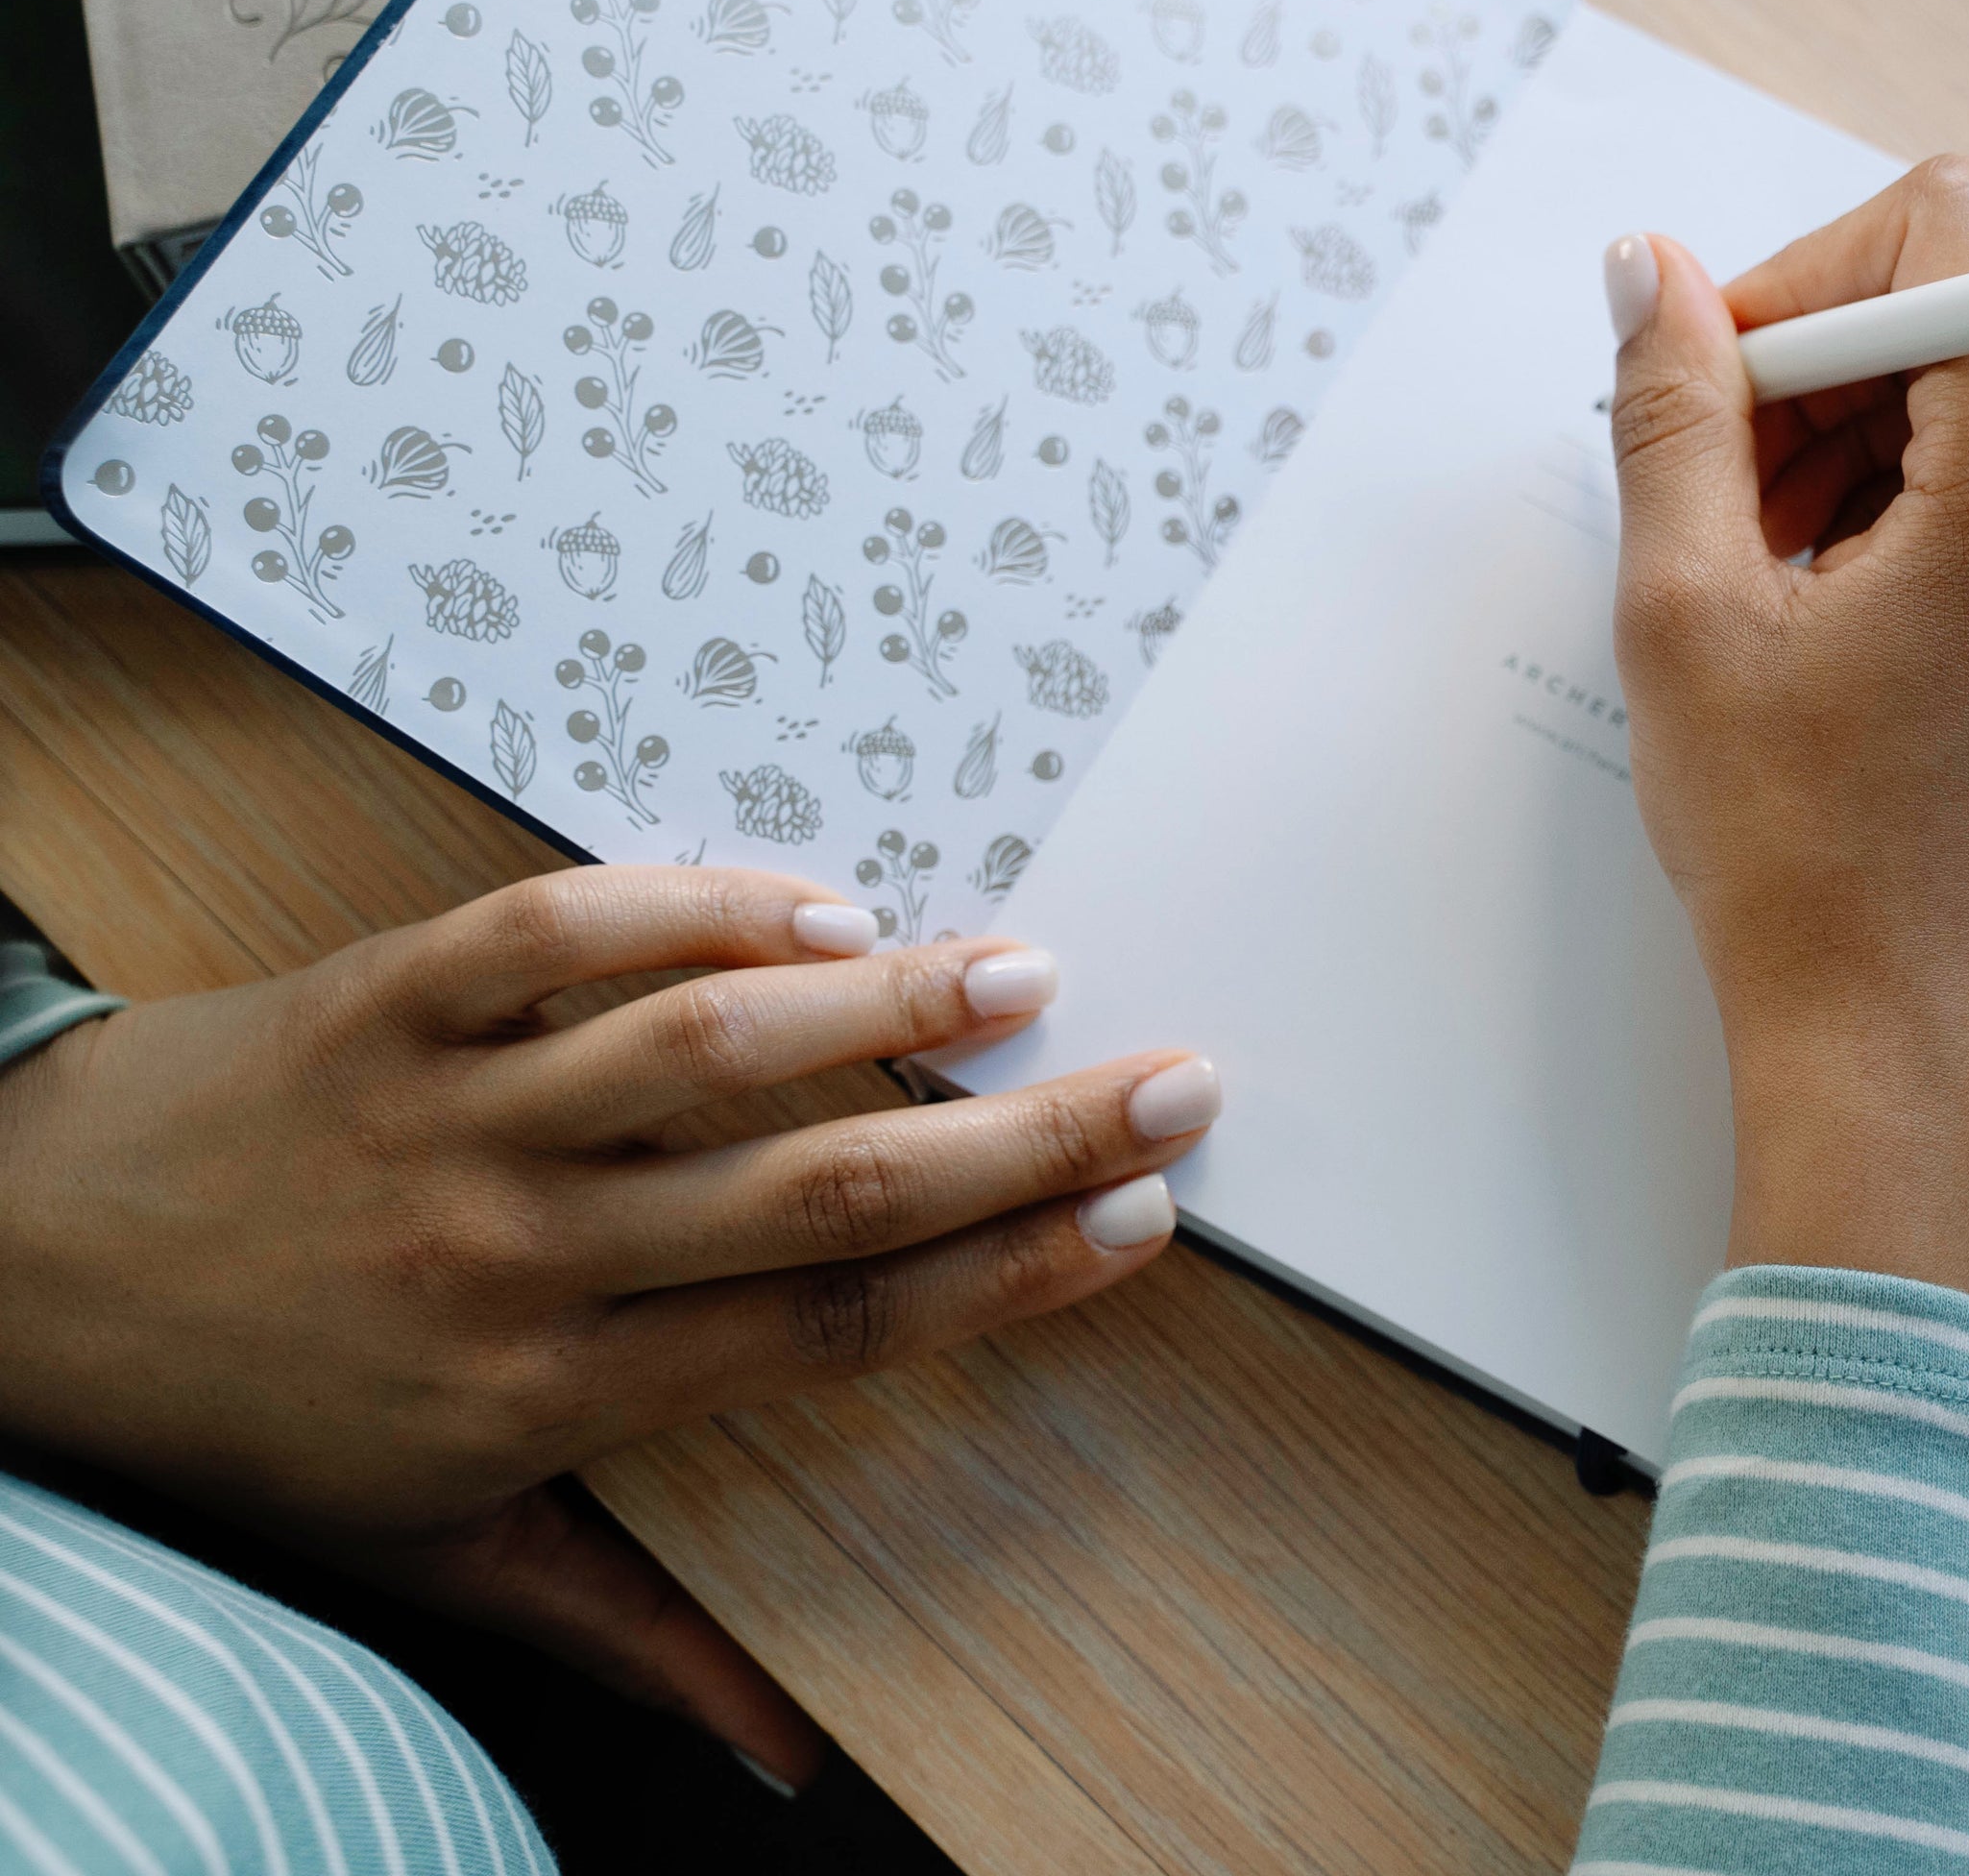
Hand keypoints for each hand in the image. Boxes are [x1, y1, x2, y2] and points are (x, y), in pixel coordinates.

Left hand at [0, 867, 1217, 1783]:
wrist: (22, 1275)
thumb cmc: (249, 1422)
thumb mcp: (431, 1555)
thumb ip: (623, 1631)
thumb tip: (784, 1752)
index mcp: (547, 1393)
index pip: (828, 1330)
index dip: (1004, 1277)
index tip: (1140, 1223)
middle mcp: (515, 1252)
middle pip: (814, 1187)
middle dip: (1020, 1133)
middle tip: (1167, 1079)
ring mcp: (447, 1112)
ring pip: (703, 1046)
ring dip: (884, 1000)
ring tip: (1023, 969)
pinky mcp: (384, 994)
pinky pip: (559, 931)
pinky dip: (698, 906)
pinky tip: (819, 903)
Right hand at [1604, 156, 1968, 1328]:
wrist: (1912, 1045)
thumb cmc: (1815, 864)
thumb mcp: (1690, 611)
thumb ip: (1671, 407)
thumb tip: (1651, 274)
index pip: (1945, 221)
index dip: (1804, 271)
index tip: (1716, 376)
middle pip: (1961, 299)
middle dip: (1815, 363)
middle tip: (1711, 488)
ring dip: (1848, 432)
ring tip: (1758, 565)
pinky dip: (1903, 493)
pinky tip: (1821, 601)